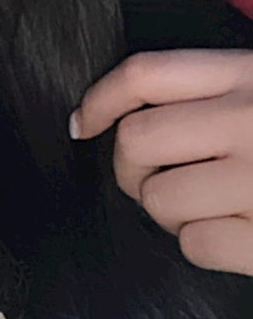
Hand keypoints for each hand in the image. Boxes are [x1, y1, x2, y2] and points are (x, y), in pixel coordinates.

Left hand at [71, 50, 252, 275]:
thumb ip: (216, 92)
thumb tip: (129, 116)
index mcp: (249, 74)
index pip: (146, 74)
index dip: (99, 100)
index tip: (82, 123)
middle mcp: (249, 120)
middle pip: (136, 140)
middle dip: (133, 167)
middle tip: (162, 176)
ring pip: (156, 198)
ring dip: (171, 210)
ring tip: (211, 204)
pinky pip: (195, 244)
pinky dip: (207, 243)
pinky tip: (236, 229)